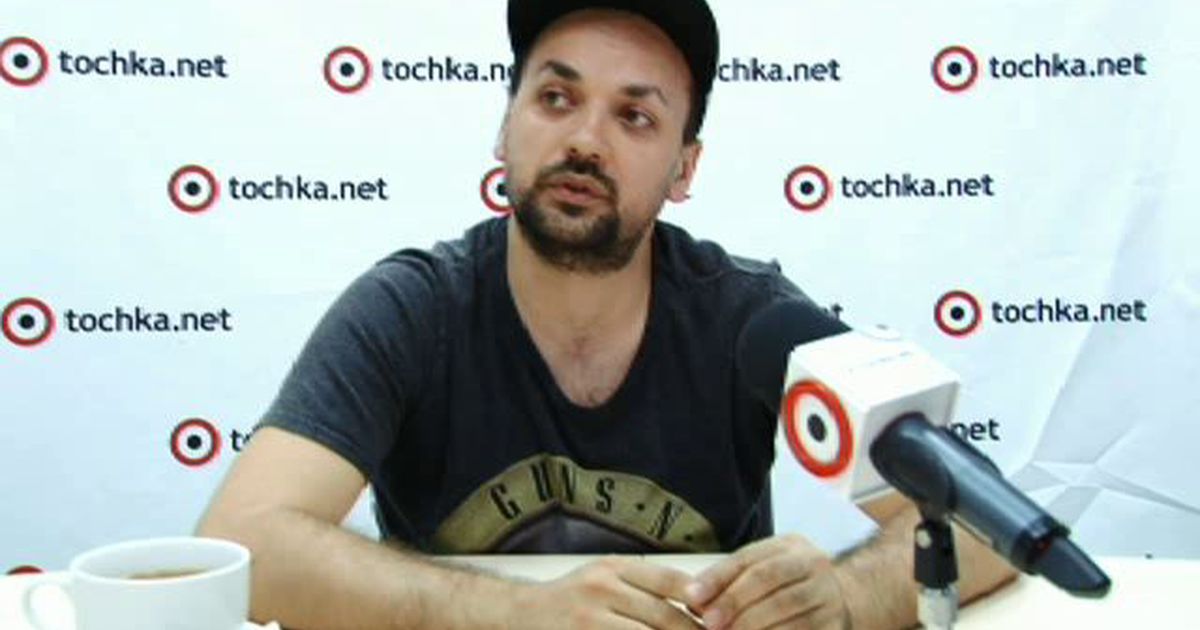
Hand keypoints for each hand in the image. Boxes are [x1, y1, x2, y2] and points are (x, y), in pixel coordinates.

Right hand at [511, 556, 703, 628]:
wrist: (519, 615)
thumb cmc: (572, 600)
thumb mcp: (606, 578)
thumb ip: (646, 587)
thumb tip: (702, 601)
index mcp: (614, 567)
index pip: (672, 582)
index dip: (703, 603)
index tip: (724, 620)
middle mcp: (601, 587)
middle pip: (664, 617)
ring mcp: (588, 618)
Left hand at [684, 535, 850, 629]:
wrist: (843, 603)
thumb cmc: (789, 588)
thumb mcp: (765, 572)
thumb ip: (732, 579)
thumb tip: (692, 596)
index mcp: (790, 546)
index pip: (748, 557)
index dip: (717, 577)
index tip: (692, 597)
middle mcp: (813, 563)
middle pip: (767, 578)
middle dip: (733, 601)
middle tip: (710, 623)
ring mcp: (828, 592)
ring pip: (785, 605)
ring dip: (751, 624)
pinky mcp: (835, 623)